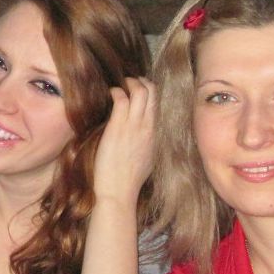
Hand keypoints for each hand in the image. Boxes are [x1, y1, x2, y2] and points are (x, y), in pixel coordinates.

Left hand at [93, 77, 155, 207]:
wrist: (119, 190)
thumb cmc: (131, 179)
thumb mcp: (150, 159)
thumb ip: (149, 143)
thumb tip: (145, 135)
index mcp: (158, 134)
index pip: (161, 104)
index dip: (153, 93)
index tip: (143, 91)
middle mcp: (150, 127)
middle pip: (153, 92)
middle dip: (143, 82)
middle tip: (132, 82)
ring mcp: (135, 125)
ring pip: (140, 91)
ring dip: (130, 83)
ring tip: (122, 85)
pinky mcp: (118, 126)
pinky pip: (121, 98)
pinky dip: (117, 91)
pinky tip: (111, 93)